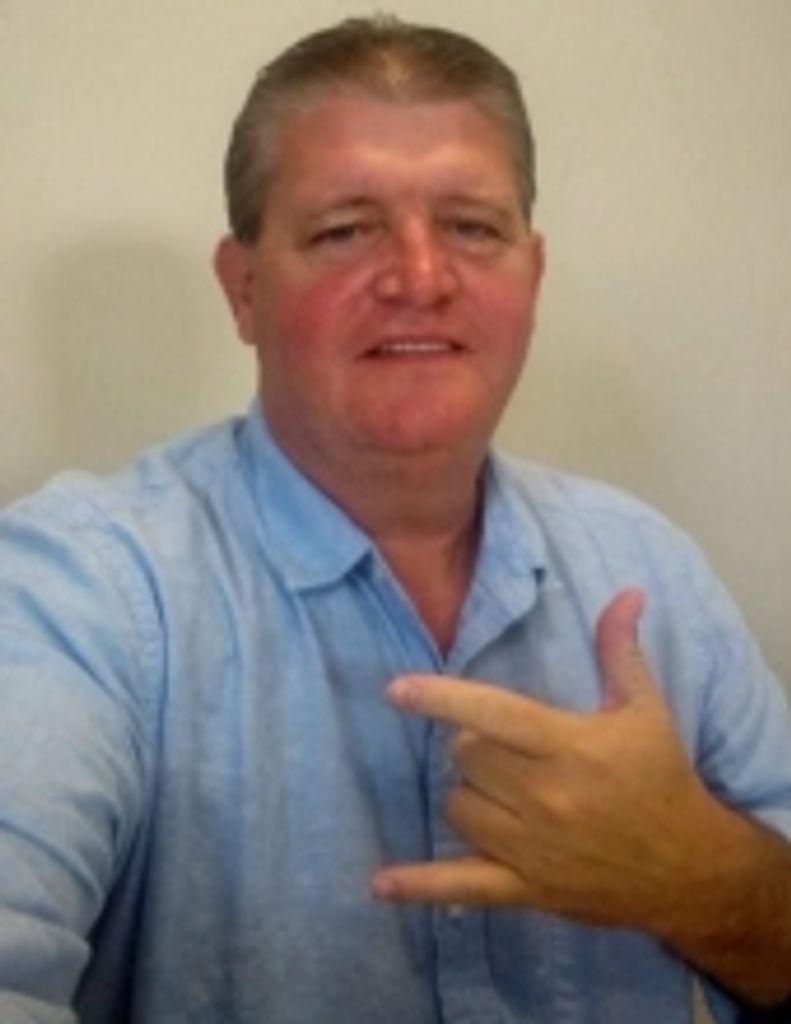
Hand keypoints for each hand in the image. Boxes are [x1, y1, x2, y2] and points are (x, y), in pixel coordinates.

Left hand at [372, 588, 717, 932]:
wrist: (688, 869)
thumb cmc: (662, 779)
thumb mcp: (645, 710)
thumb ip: (620, 650)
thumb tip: (627, 593)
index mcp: (570, 747)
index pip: (495, 715)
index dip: (442, 700)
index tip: (396, 689)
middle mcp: (545, 798)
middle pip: (466, 757)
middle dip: (473, 744)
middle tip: (508, 748)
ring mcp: (532, 848)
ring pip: (458, 807)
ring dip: (467, 793)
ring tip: (503, 791)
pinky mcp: (526, 888)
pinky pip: (462, 887)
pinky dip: (421, 886)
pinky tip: (381, 884)